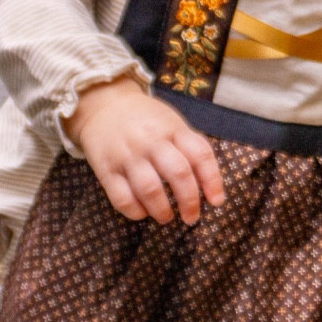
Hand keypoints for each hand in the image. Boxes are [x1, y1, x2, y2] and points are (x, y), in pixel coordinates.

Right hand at [67, 76, 225, 223]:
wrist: (104, 104)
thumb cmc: (145, 120)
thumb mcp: (171, 122)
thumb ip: (189, 147)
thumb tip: (210, 185)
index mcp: (173, 129)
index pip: (201, 154)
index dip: (213, 180)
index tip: (217, 201)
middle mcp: (151, 141)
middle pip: (178, 173)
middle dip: (189, 201)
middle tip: (192, 218)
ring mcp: (127, 155)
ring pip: (149, 189)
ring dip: (162, 210)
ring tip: (166, 217)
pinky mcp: (105, 169)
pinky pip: (121, 198)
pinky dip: (135, 211)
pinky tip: (142, 212)